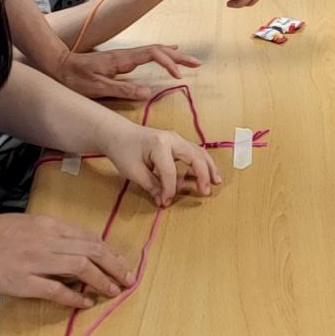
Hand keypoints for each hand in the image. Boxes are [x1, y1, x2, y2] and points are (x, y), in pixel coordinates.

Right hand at [0, 212, 132, 308]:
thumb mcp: (29, 224)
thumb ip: (52, 234)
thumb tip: (76, 247)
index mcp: (50, 225)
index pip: (89, 237)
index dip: (109, 252)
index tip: (121, 263)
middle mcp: (48, 240)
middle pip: (92, 251)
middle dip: (115, 265)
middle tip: (128, 278)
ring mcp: (35, 261)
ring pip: (80, 268)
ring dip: (102, 280)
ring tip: (114, 290)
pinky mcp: (22, 281)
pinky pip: (56, 289)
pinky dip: (75, 297)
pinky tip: (86, 302)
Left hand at [53, 45, 201, 100]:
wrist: (58, 65)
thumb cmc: (75, 78)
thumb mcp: (98, 88)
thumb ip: (123, 89)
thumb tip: (148, 92)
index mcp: (122, 60)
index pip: (152, 54)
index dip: (168, 62)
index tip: (179, 74)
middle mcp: (125, 55)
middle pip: (158, 50)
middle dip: (178, 56)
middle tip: (197, 63)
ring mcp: (124, 56)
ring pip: (154, 50)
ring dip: (173, 54)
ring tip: (189, 59)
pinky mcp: (122, 59)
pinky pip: (148, 53)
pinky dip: (162, 53)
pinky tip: (167, 52)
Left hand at [104, 124, 221, 206]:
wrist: (118, 133)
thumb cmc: (123, 151)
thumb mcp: (133, 171)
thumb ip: (151, 186)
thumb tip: (164, 200)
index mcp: (159, 145)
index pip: (170, 172)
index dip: (170, 190)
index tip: (165, 202)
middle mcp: (172, 139)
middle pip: (194, 156)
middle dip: (202, 175)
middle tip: (206, 192)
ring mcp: (176, 139)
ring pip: (198, 152)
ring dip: (208, 167)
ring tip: (216, 181)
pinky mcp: (177, 142)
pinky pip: (194, 151)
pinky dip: (202, 163)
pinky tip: (206, 174)